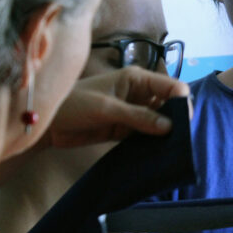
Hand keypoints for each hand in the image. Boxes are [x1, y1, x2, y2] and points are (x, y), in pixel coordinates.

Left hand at [46, 67, 190, 147]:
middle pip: (169, 105)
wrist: (47, 123)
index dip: (183, 102)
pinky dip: (153, 143)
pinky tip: (159, 153)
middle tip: (182, 140)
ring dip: (167, 134)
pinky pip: (146, 135)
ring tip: (173, 149)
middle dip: (178, 119)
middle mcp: (139, 93)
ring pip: (160, 122)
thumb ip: (138, 117)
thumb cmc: (73, 104)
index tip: (186, 123)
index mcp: (137, 79)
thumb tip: (170, 127)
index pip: (171, 86)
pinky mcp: (125, 129)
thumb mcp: (107, 109)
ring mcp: (133, 112)